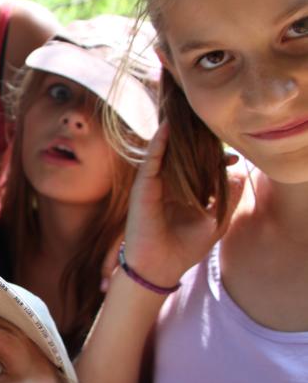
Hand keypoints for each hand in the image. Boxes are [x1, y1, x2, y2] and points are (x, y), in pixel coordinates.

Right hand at [122, 122, 244, 287]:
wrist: (159, 266)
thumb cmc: (185, 248)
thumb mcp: (216, 221)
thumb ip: (229, 197)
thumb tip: (239, 172)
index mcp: (186, 195)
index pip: (200, 168)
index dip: (216, 159)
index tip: (233, 155)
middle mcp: (170, 186)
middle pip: (184, 156)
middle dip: (198, 142)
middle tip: (213, 129)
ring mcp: (155, 184)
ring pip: (167, 153)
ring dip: (178, 135)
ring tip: (190, 116)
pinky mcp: (143, 185)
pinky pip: (152, 159)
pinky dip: (159, 142)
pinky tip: (168, 127)